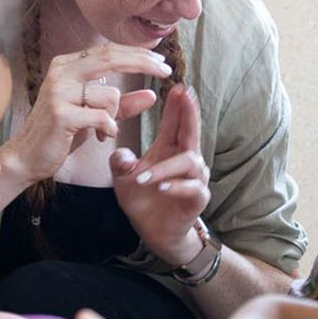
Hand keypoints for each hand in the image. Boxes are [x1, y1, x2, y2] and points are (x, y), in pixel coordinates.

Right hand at [1, 44, 168, 184]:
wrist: (27, 157)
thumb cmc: (61, 134)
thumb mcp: (95, 115)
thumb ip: (122, 104)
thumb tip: (152, 95)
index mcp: (67, 66)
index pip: (108, 51)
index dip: (137, 53)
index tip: (161, 60)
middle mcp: (61, 72)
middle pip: (111, 58)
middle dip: (143, 63)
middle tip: (165, 70)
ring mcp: (59, 91)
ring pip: (110, 94)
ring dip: (116, 116)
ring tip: (105, 131)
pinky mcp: (61, 113)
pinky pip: (102, 116)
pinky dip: (109, 128)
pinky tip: (101, 136)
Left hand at [111, 84, 210, 265]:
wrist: (155, 232)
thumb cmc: (143, 199)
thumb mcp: (123, 178)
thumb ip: (120, 162)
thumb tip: (121, 155)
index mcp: (170, 149)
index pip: (176, 122)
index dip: (178, 104)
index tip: (177, 86)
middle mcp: (187, 159)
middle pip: (192, 131)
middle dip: (189, 113)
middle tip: (185, 96)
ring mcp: (194, 179)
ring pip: (189, 162)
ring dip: (165, 168)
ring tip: (143, 178)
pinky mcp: (197, 199)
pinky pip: (192, 188)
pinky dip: (176, 187)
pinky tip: (161, 188)